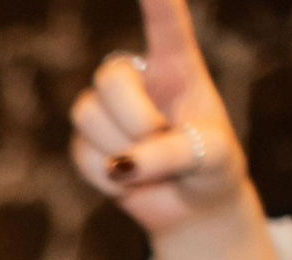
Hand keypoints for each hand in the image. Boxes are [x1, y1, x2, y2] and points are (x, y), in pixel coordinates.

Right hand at [69, 0, 246, 238]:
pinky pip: (81, 155)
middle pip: (108, 77)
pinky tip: (126, 178)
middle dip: (131, 116)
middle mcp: (139, 81)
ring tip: (146, 164)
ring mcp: (108, 113)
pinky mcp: (87, 146)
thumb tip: (119, 166)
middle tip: (157, 137)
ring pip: (86, 115)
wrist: (191, 206)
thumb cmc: (211, 168)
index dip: (156, 2)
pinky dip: (105, 175)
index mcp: (178, 66)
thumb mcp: (211, 157)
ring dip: (117, 147)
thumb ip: (172, 153)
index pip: (166, 26)